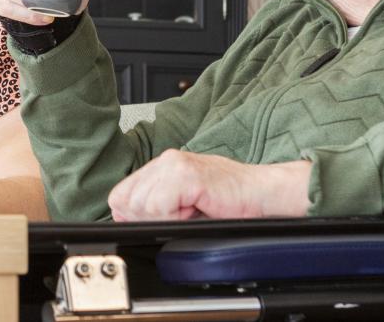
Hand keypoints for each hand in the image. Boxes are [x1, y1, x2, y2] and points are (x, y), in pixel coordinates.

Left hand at [107, 150, 310, 221]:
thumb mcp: (185, 203)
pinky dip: (173, 218)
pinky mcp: (186, 175)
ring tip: (190, 212)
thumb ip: (156, 205)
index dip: (131, 216)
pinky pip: (158, 206)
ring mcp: (174, 165)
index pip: (120, 195)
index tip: (156, 222)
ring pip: (140, 205)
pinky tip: (194, 210)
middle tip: (179, 217)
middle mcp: (165, 161)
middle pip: (125, 202)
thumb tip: (126, 220)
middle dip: (146, 220)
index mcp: (162, 166)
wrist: (263, 194)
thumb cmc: (232, 201)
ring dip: (163, 219)